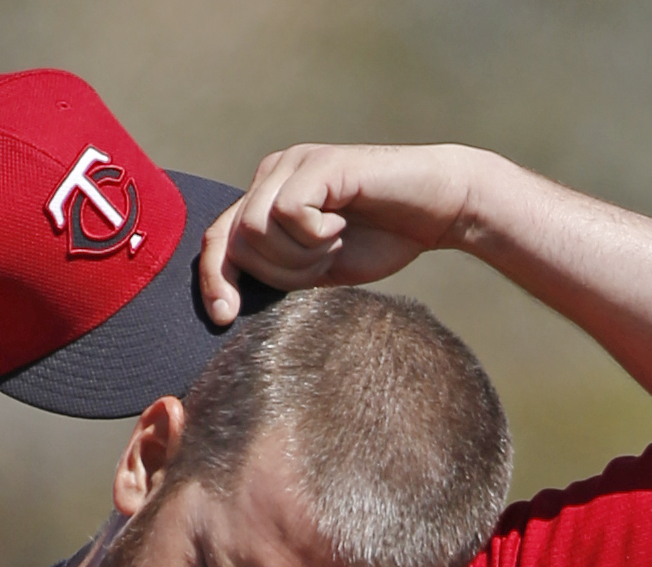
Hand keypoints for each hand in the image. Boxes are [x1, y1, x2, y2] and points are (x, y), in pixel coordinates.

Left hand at [199, 144, 474, 322]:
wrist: (437, 211)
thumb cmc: (380, 240)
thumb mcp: (315, 267)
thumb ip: (276, 271)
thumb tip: (224, 304)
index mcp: (266, 200)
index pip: (217, 242)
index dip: (214, 281)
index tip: (225, 317)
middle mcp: (272, 175)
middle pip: (235, 243)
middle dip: (278, 271)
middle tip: (322, 263)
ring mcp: (293, 165)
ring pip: (255, 229)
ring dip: (298, 254)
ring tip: (334, 243)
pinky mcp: (318, 163)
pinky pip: (288, 213)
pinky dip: (315, 235)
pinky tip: (341, 226)